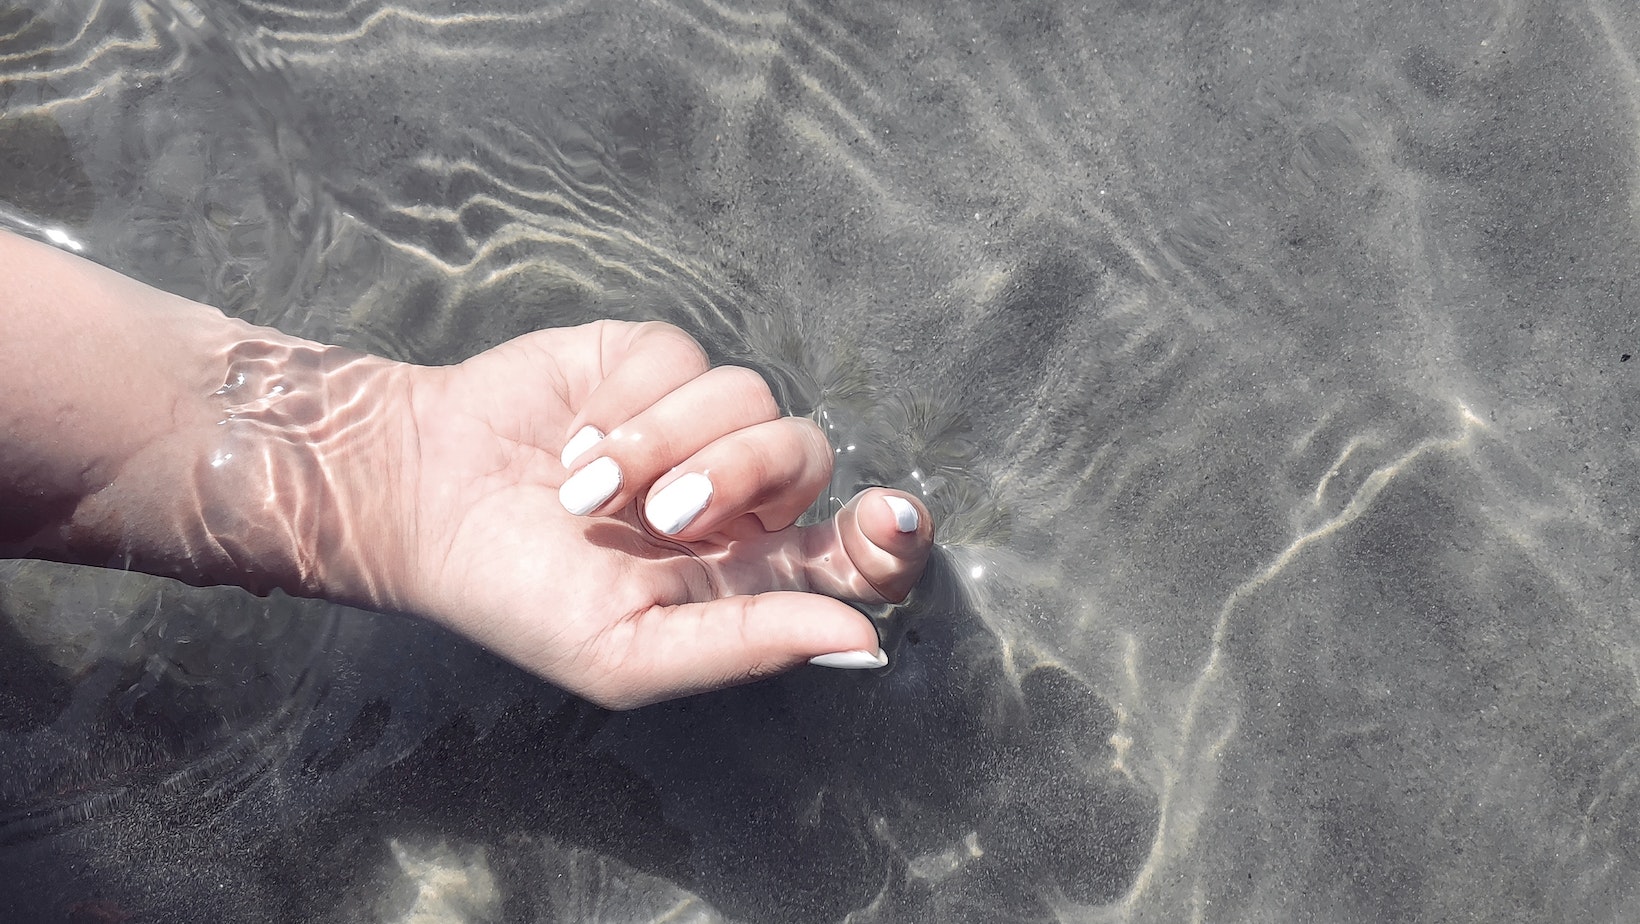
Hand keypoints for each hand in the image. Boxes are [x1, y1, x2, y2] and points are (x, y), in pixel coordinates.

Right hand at [380, 321, 932, 708]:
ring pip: (751, 398)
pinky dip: (625, 404)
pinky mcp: (650, 361)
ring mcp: (695, 419)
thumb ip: (746, 645)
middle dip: (738, 478)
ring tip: (585, 487)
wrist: (422, 506)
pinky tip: (573, 436)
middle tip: (662, 516)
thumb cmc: (523, 597)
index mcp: (748, 570)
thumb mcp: (628, 653)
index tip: (891, 518)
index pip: (859, 551)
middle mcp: (736, 491)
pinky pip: (684, 357)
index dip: (893, 535)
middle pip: (807, 455)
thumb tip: (865, 642)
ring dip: (662, 445)